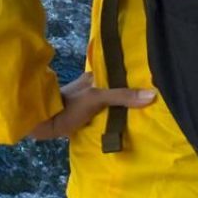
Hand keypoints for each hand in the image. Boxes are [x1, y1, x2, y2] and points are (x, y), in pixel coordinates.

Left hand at [27, 72, 155, 140]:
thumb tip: (152, 94)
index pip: (117, 74)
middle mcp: (90, 86)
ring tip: (145, 113)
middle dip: (130, 94)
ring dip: (121, 106)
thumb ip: (121, 96)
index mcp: (92, 77)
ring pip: (108, 101)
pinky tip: (125, 123)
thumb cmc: (69, 106)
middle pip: (114, 89)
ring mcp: (86, 100)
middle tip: (154, 100)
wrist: (43, 122)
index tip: (153, 81)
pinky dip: (112, 116)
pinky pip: (103, 113)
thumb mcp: (96, 98)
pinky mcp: (82, 114)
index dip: (133, 77)